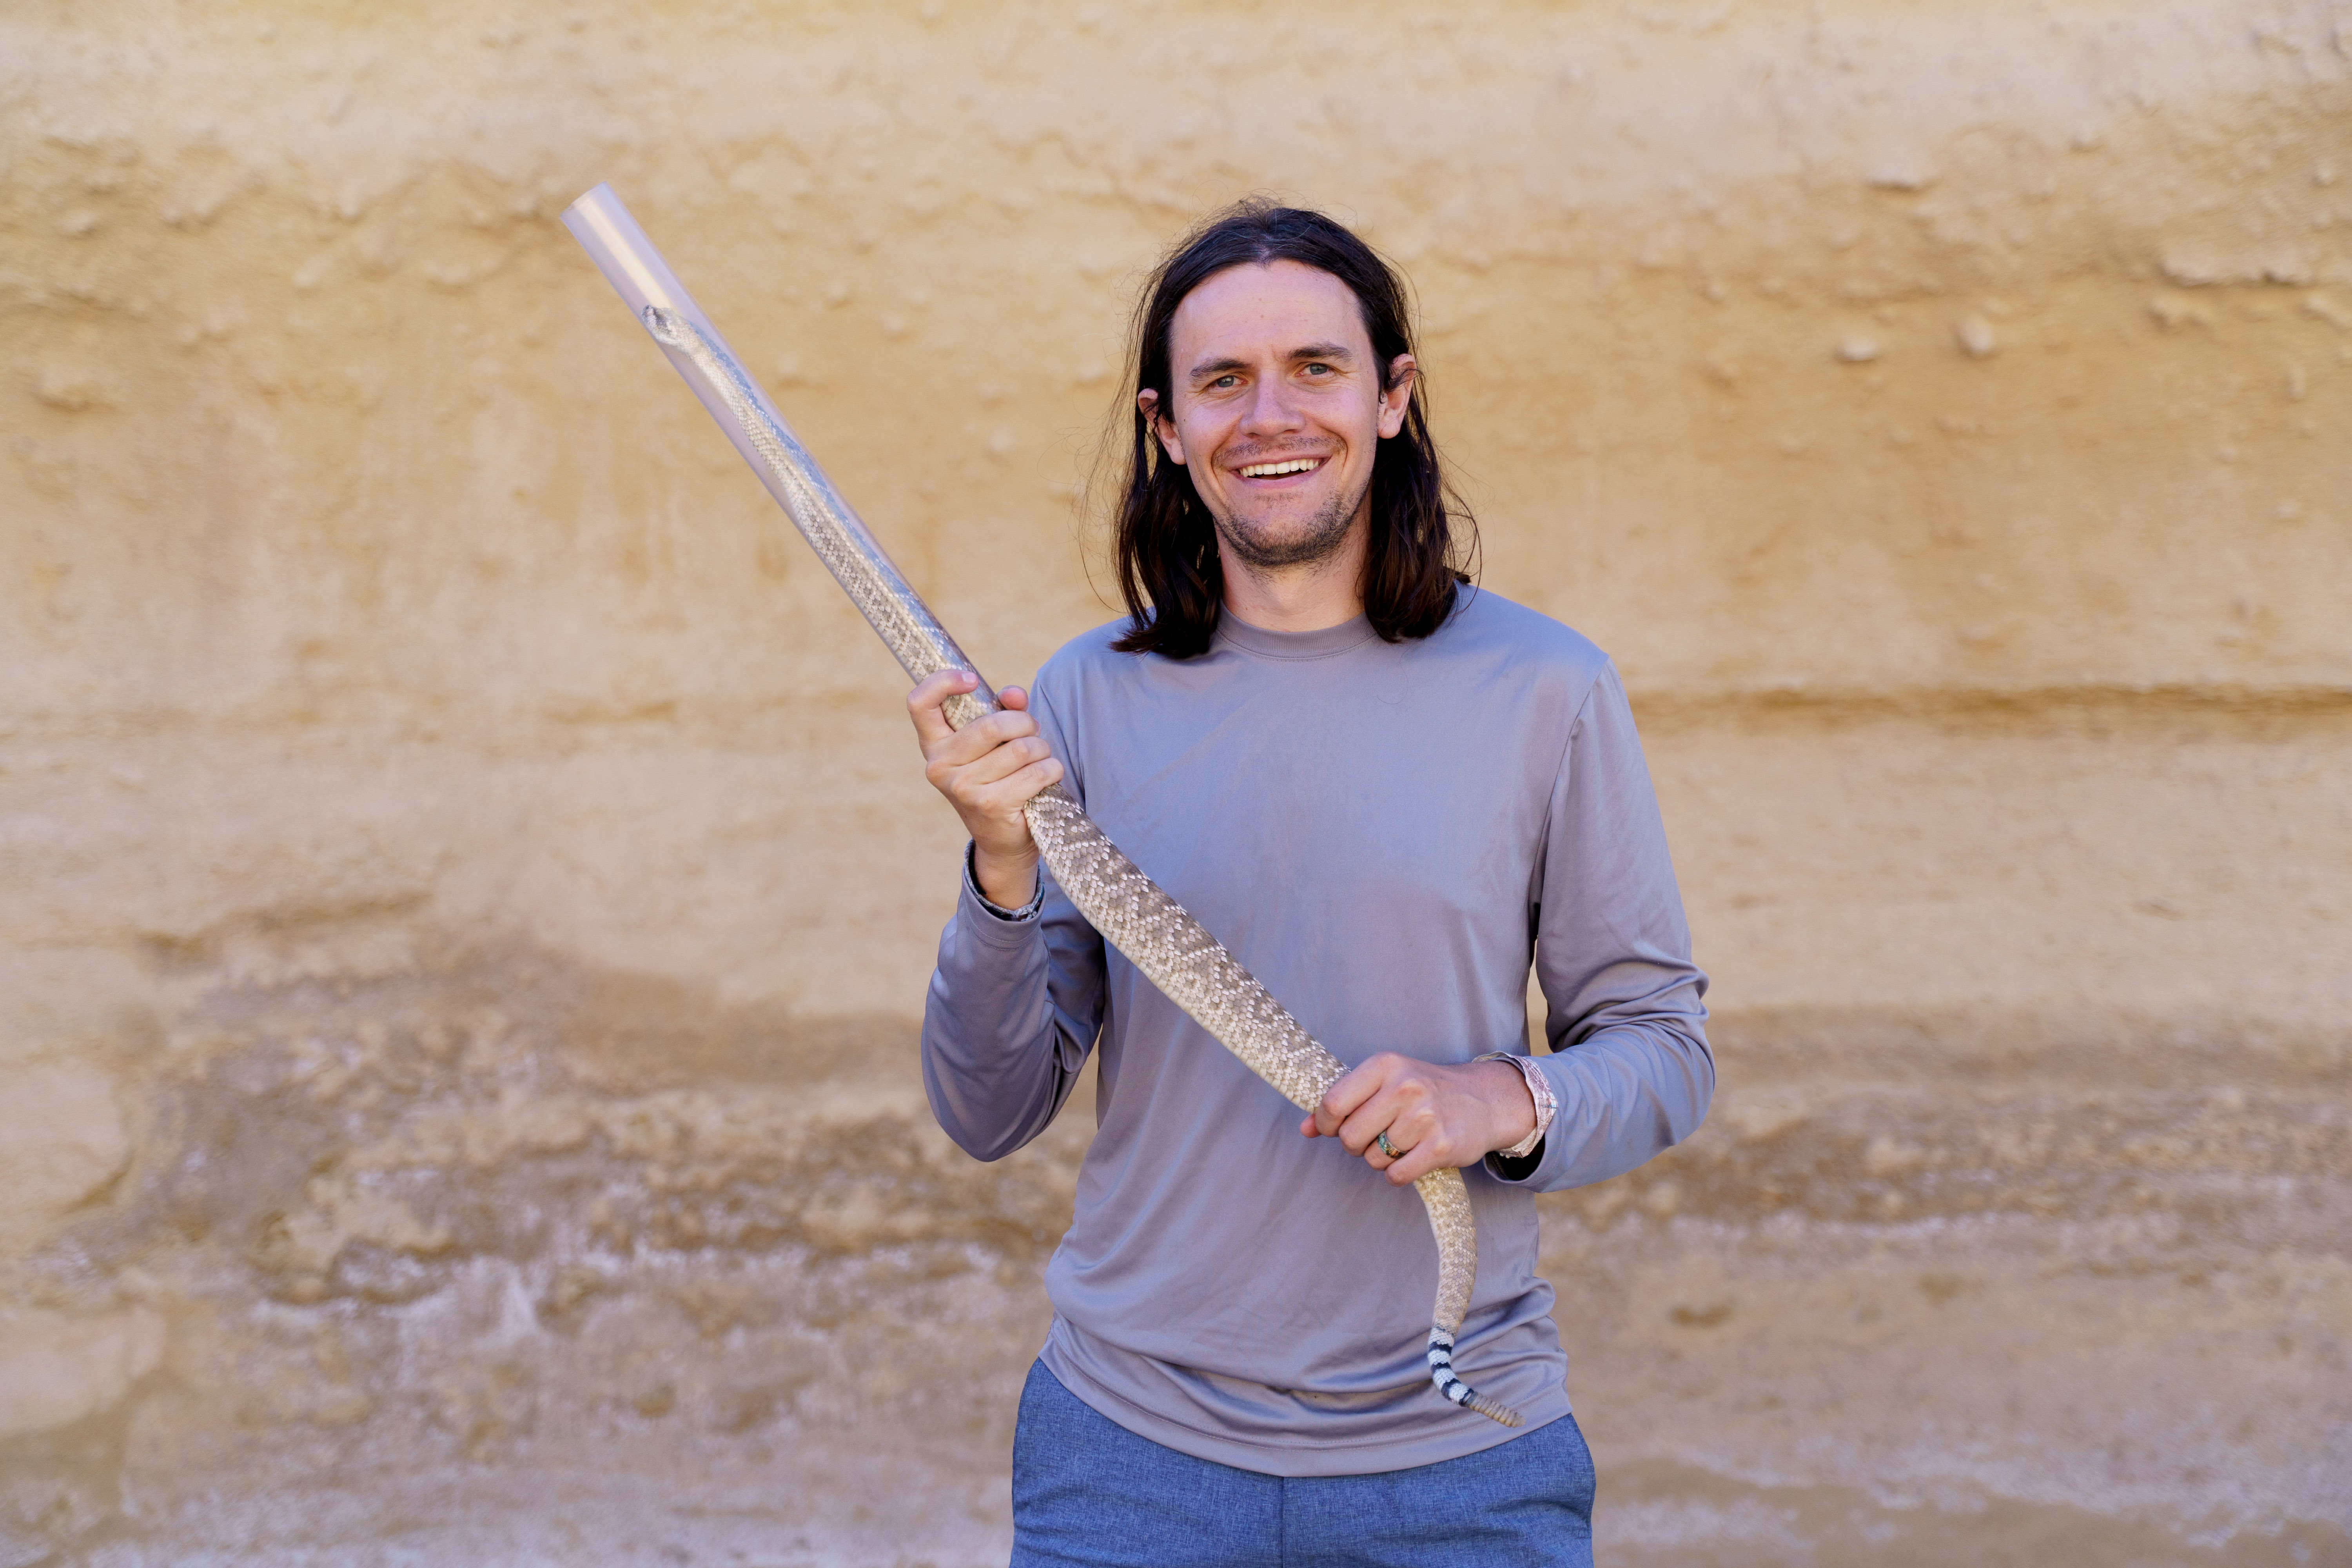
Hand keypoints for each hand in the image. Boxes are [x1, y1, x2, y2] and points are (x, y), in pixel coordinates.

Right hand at [907, 670, 1062, 908]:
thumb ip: (1003, 710)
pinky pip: (1035, 772)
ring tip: (1040, 758)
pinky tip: (1047, 776)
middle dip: (1024, 723)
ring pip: (1021, 749)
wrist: (1002, 840)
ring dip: (1042, 749)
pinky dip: (1051, 769)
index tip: (972, 679)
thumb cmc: (998, 780)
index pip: (919, 703)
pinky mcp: (991, 805)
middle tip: (1032, 731)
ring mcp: (963, 788)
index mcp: (934, 745)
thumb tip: (1015, 694)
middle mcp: (940, 766)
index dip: (943, 682)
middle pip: (992, 724)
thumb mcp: (994, 743)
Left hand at [1301, 1054, 1537, 1184]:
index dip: (1326, 1124)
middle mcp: (1405, 1087)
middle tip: (1374, 1136)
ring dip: (1380, 1158)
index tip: (1335, 1127)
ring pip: (1373, 1158)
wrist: (1482, 1100)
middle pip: (1350, 1137)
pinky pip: (1396, 1175)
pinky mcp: (1442, 1147)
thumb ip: (1343, 1103)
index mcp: (1385, 1066)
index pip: (1333, 1103)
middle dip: (1355, 1144)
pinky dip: (1398, 1173)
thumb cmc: (1423, 1091)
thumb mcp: (1383, 1083)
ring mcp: (1425, 1117)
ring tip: (1400, 1142)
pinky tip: (1411, 1157)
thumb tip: (1305, 1129)